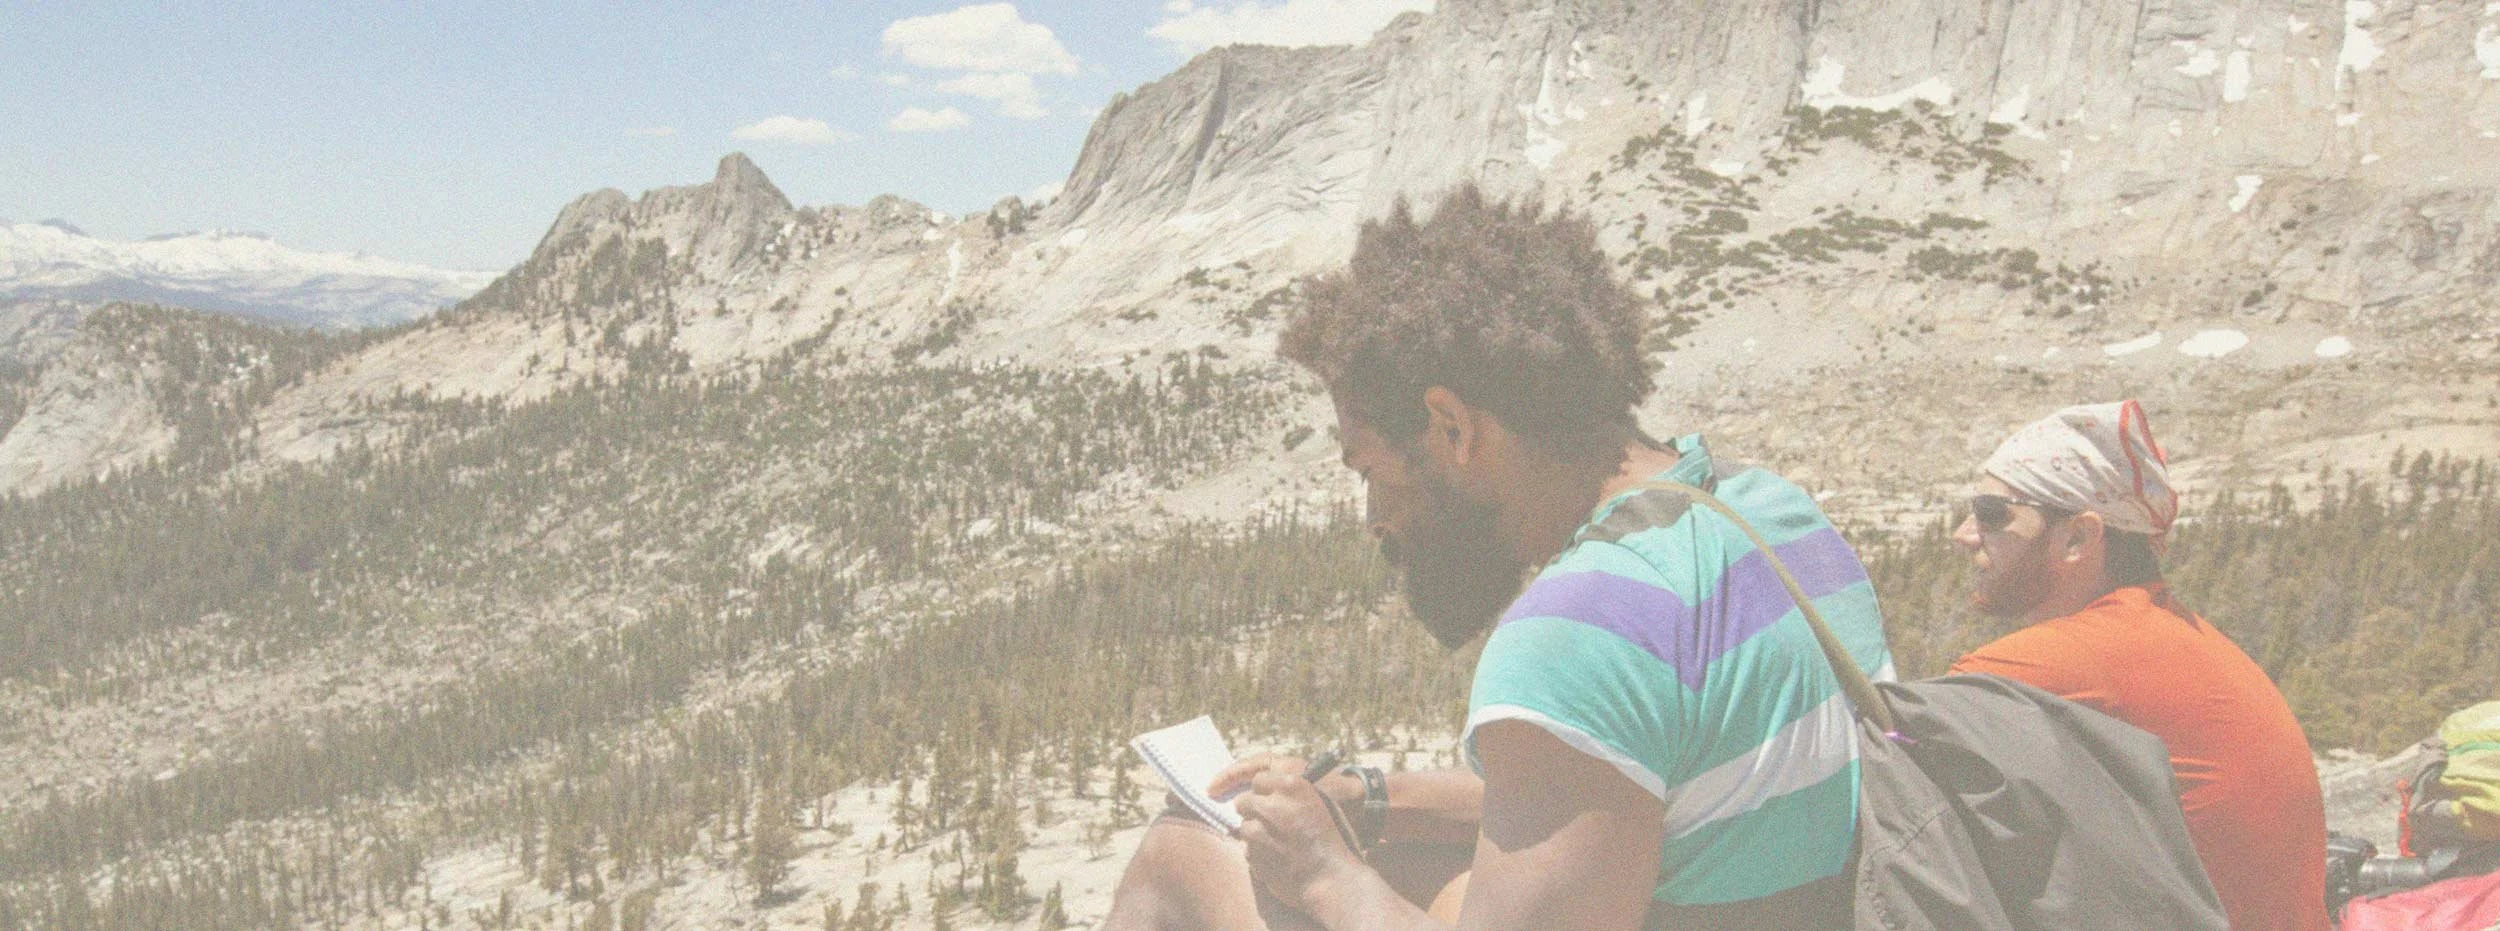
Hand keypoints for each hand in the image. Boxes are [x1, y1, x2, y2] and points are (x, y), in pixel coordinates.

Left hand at [1216, 755, 1364, 910]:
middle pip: (1243, 800)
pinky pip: (1246, 848)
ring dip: (1255, 833)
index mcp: (1292, 786)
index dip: (1264, 791)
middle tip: (1268, 822)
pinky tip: (1276, 858)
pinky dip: (1257, 853)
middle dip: (1253, 810)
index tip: (1270, 801)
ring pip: (1243, 826)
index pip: (1259, 779)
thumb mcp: (1317, 803)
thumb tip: (1266, 792)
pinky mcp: (1252, 852)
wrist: (1330, 877)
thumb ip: (1289, 794)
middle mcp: (1273, 805)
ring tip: (1277, 843)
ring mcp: (1259, 829)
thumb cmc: (1329, 840)